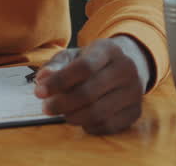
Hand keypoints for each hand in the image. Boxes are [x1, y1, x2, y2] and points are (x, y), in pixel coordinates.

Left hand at [33, 36, 150, 134]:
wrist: (128, 65)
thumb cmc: (94, 62)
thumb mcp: (74, 56)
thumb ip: (56, 65)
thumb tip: (43, 78)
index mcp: (109, 50)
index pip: (83, 68)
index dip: (59, 82)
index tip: (39, 92)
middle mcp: (126, 69)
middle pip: (89, 93)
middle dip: (61, 104)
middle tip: (46, 108)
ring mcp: (134, 92)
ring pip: (98, 113)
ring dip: (73, 117)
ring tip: (62, 113)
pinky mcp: (136, 111)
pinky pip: (108, 125)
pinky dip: (89, 126)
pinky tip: (81, 118)